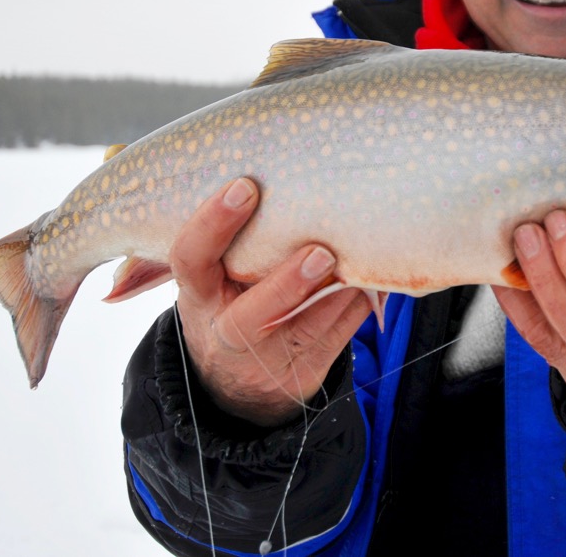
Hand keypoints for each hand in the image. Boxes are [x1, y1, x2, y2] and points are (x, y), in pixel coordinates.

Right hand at [172, 178, 372, 426]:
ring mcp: (269, 359)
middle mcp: (228, 331)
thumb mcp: (212, 281)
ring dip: (342, 289)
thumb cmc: (229, 303)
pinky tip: (374, 273)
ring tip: (364, 253)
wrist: (236, 383)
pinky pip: (342, 333)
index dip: (213, 223)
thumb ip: (234, 245)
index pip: (191, 258)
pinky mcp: (305, 372)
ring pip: (312, 325)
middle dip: (288, 283)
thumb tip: (282, 181)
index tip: (244, 187)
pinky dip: (361, 299)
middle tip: (320, 252)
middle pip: (255, 314)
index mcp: (199, 296)